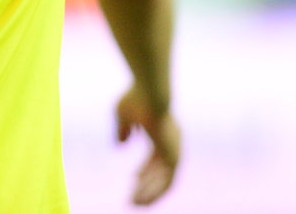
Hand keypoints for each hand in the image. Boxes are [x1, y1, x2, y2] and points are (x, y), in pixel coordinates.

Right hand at [115, 85, 181, 204]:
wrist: (150, 93)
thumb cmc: (136, 98)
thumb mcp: (123, 113)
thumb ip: (123, 129)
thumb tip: (121, 145)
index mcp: (163, 133)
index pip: (156, 158)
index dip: (145, 169)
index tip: (133, 178)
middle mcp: (172, 144)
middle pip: (160, 172)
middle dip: (146, 185)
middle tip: (133, 198)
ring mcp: (174, 150)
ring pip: (164, 181)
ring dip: (149, 193)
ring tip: (134, 204)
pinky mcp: (173, 156)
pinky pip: (166, 182)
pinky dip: (154, 192)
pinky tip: (141, 199)